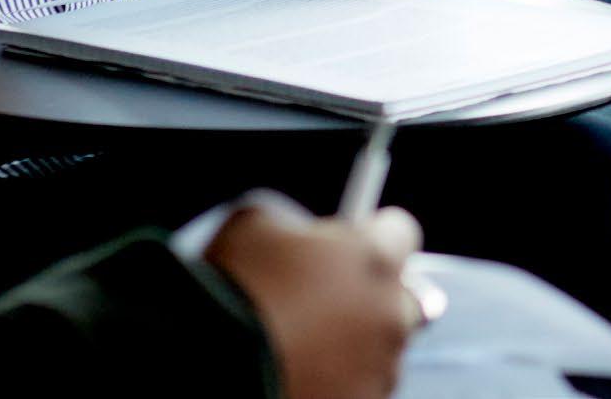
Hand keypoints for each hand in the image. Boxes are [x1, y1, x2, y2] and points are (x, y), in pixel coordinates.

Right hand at [204, 199, 421, 398]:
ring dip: (353, 349)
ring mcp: (378, 371)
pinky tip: (297, 378)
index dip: (371, 238)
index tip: (349, 247)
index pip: (400, 233)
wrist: (207, 367)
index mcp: (376, 259)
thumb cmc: (229, 289)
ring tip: (301, 352)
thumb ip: (295, 229)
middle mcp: (390, 314)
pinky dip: (335, 386)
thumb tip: (296, 240)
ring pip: (380, 354)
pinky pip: (357, 391)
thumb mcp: (256, 228)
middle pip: (403, 299)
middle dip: (373, 299)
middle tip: (330, 307)